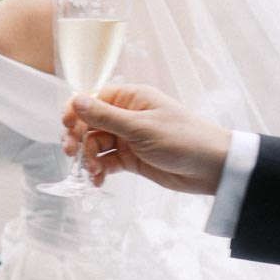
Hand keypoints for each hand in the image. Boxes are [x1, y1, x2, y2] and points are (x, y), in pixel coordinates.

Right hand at [61, 84, 230, 194]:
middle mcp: (126, 116)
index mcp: (130, 99)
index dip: (75, 112)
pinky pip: (105, 162)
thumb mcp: (141, 128)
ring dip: (88, 158)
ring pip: (94, 145)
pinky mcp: (130, 158)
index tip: (67, 126)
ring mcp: (127, 138)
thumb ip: (105, 116)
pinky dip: (98, 171)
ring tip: (93, 171)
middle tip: (73, 154)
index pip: (91, 99)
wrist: (213, 168)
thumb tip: (75, 101)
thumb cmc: (183, 139)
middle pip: (88, 124)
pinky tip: (98, 180)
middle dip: (78, 139)